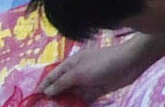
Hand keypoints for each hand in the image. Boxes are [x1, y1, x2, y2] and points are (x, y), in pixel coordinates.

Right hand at [39, 32, 164, 99]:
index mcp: (70, 64)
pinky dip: (77, 105)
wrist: (131, 62)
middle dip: (52, 98)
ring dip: (64, 103)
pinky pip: (82, 100)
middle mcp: (76, 73)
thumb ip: (62, 83)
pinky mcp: (96, 90)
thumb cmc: (102, 63)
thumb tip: (47, 91)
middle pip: (60, 88)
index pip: (52, 76)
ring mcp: (86, 82)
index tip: (33, 100)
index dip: (42, 87)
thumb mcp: (79, 72)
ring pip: (71, 95)